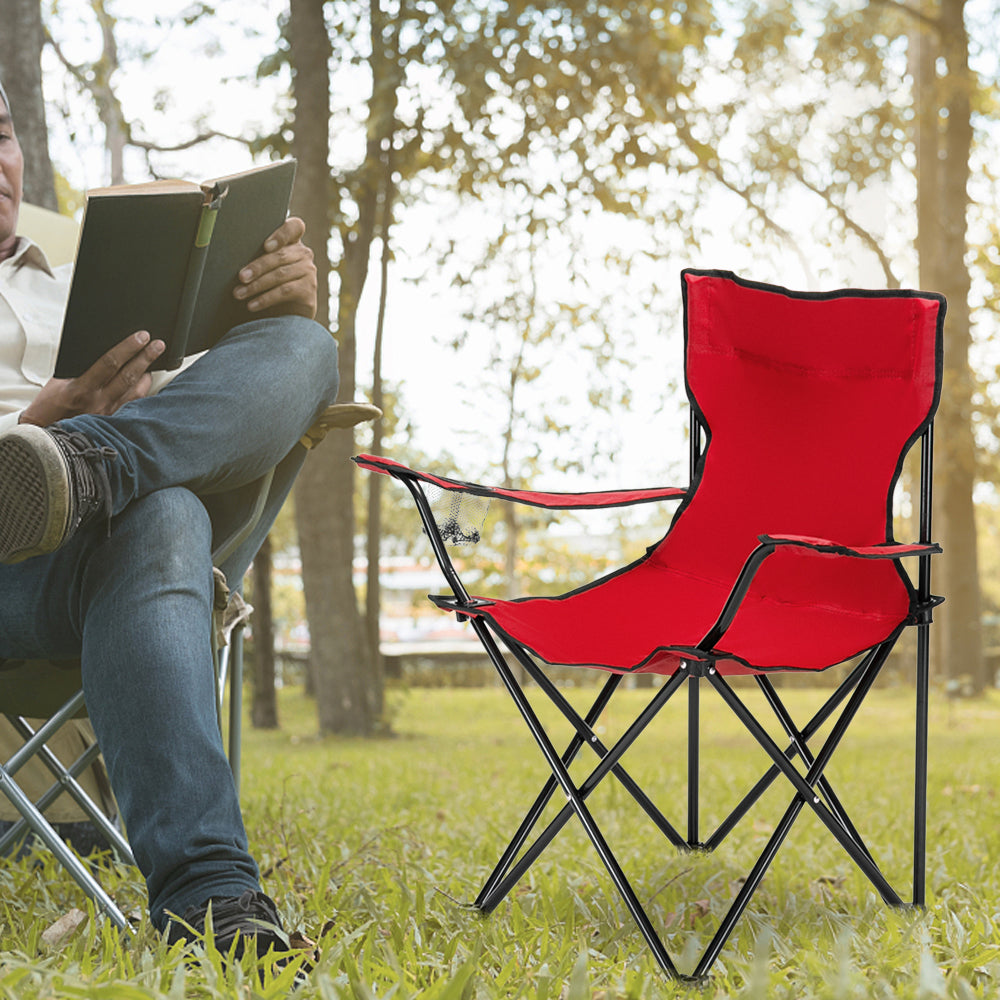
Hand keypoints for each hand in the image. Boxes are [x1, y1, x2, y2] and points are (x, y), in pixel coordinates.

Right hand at [20, 330, 164, 426]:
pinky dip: (142, 392)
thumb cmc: (51, 406)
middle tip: (158, 345)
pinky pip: (133, 405)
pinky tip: (146, 382)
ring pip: (136, 392)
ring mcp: (109, 414)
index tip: (141, 337)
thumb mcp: (59, 383)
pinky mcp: (114, 423)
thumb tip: (105, 352)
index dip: (128, 348)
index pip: (109, 363)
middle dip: (145, 358)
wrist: (48, 435)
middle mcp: (98, 402)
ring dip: (147, 375)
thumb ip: (81, 370)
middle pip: (128, 376)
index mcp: (80, 389)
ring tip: (154, 361)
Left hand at [233, 216, 317, 319]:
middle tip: (241, 277)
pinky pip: (284, 291)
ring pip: (280, 275)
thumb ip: (259, 255)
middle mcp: (304, 253)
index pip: (295, 227)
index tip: (265, 246)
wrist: (289, 310)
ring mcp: (308, 271)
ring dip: (256, 285)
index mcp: (293, 241)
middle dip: (257, 267)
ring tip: (240, 294)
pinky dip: (265, 299)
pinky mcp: (309, 289)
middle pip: (280, 256)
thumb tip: (231, 255)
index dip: (281, 234)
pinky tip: (252, 305)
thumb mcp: (266, 265)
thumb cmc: (272, 283)